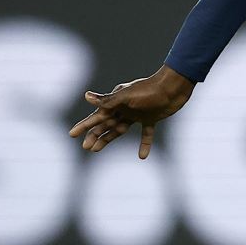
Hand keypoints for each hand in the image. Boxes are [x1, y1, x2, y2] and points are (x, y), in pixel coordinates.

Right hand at [69, 64, 194, 158]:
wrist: (174, 87)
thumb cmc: (150, 90)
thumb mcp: (127, 96)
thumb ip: (108, 100)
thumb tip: (86, 96)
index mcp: (116, 102)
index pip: (97, 116)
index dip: (84, 125)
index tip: (71, 134)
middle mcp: (124, 108)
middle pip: (106, 124)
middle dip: (95, 135)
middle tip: (86, 147)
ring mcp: (137, 114)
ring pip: (119, 129)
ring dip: (109, 139)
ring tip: (96, 150)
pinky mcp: (151, 118)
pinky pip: (146, 134)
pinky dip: (144, 144)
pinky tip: (142, 156)